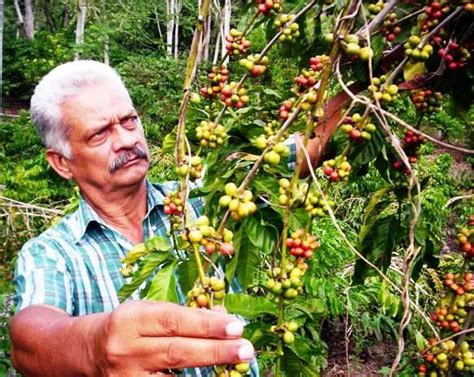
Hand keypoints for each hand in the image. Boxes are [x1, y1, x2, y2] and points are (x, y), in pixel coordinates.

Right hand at [93, 300, 253, 375]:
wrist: (89, 350)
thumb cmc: (128, 325)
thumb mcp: (149, 311)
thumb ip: (183, 315)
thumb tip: (223, 320)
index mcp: (132, 319)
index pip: (174, 321)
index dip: (207, 325)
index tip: (235, 326)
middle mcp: (126, 348)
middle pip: (177, 351)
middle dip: (215, 350)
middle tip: (245, 349)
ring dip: (209, 372)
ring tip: (236, 366)